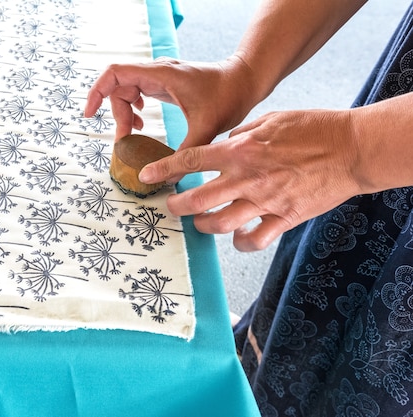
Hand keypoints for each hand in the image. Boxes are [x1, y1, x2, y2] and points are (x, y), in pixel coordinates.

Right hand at [84, 57, 257, 150]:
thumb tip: (166, 178)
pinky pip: (137, 92)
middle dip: (116, 114)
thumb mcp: (206, 128)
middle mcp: (157, 72)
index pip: (115, 73)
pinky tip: (142, 122)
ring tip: (133, 133)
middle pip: (118, 87)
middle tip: (125, 139)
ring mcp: (160, 77)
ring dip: (124, 113)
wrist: (245, 80)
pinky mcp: (164, 83)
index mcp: (161, 74)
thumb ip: (185, 154)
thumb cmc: (229, 95)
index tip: (89, 114)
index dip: (96, 92)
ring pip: (126, 91)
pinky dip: (133, 108)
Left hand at [139, 109, 363, 250]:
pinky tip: (237, 236)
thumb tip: (222, 144)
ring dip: (203, 226)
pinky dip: (239, 242)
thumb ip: (241, 135)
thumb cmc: (313, 128)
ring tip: (201, 221)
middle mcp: (248, 178)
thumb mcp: (270, 119)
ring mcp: (265, 201)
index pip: (191, 160)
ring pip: (219, 224)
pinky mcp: (284, 218)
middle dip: (176, 206)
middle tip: (171, 205)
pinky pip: (253, 240)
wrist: (352, 149)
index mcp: (241, 150)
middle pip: (197, 199)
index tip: (146, 176)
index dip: (163, 170)